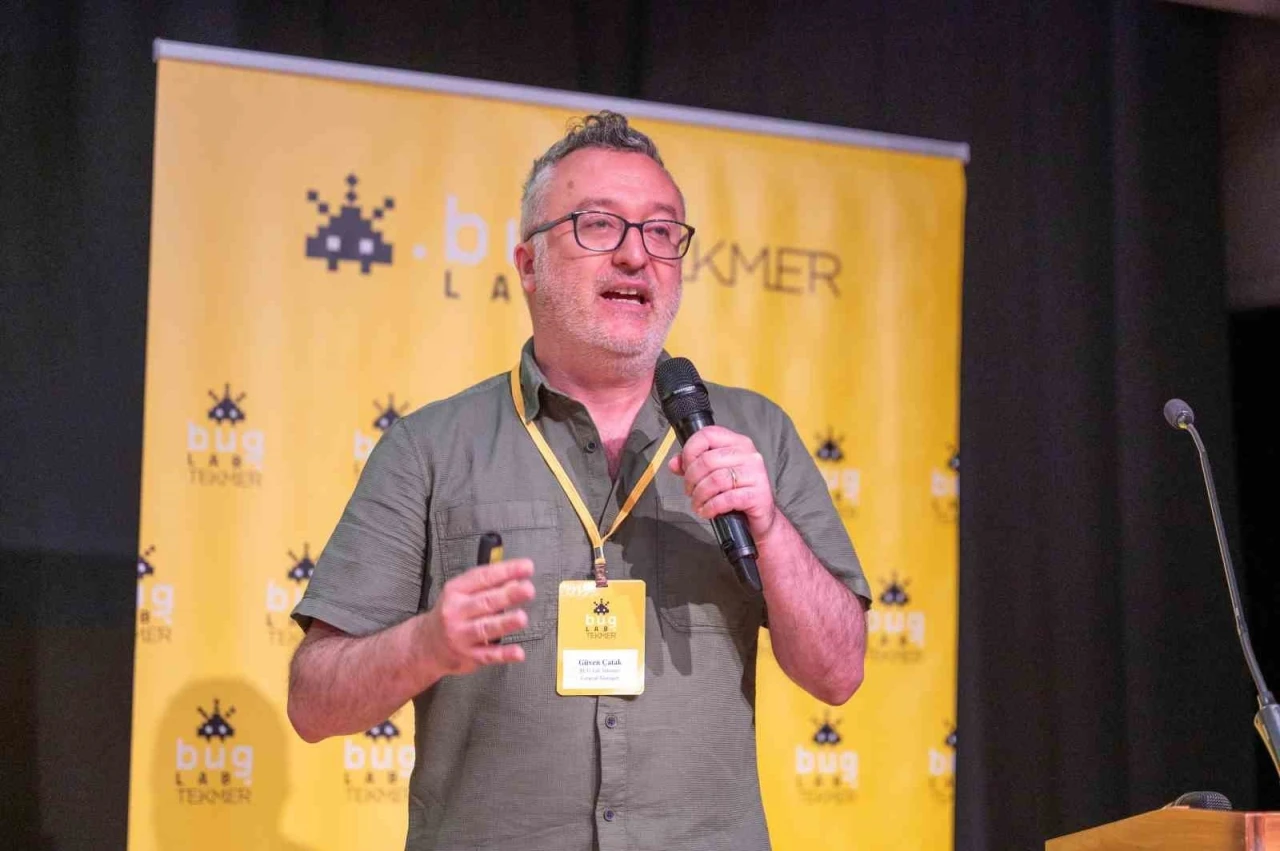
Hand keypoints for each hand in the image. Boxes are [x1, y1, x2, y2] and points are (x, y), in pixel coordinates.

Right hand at [417, 559, 535, 674]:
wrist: (426, 645)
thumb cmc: (451, 613)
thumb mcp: (462, 593)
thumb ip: (487, 586)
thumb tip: (515, 580)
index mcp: (456, 591)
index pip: (483, 577)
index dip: (506, 571)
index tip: (527, 567)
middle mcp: (456, 612)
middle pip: (485, 602)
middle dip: (508, 595)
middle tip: (528, 589)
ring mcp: (461, 635)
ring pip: (485, 628)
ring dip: (505, 623)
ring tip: (522, 618)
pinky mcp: (468, 656)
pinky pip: (488, 655)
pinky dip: (504, 654)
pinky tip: (518, 652)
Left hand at [667, 425, 777, 542]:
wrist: (762, 516)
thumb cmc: (738, 492)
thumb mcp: (715, 474)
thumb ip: (693, 465)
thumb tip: (674, 463)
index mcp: (737, 443)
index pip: (707, 434)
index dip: (690, 451)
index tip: (685, 467)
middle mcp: (748, 454)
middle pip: (707, 460)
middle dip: (691, 479)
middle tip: (689, 491)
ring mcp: (755, 473)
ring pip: (715, 480)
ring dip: (700, 495)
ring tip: (697, 504)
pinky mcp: (758, 494)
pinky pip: (726, 498)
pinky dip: (711, 507)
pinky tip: (707, 511)